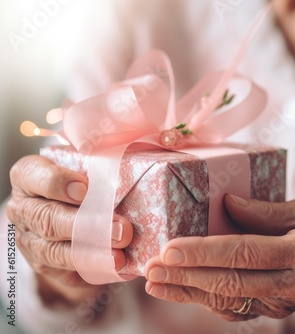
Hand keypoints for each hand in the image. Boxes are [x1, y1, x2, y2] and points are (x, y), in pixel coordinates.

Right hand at [6, 155, 132, 304]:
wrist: (71, 215)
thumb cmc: (85, 180)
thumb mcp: (89, 163)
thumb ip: (101, 154)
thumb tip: (140, 139)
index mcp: (29, 176)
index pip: (33, 175)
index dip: (57, 182)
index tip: (85, 189)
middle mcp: (24, 208)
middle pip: (48, 218)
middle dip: (87, 225)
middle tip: (123, 229)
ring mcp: (30, 239)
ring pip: (54, 250)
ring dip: (91, 252)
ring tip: (121, 254)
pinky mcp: (45, 265)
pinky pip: (66, 271)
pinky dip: (92, 268)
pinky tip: (116, 265)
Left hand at [144, 194, 294, 329]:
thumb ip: (268, 211)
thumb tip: (227, 204)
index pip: (246, 253)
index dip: (205, 252)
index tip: (169, 249)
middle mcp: (294, 284)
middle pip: (230, 283)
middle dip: (185, 276)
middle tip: (149, 268)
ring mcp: (285, 303)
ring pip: (228, 301)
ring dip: (187, 292)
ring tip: (154, 281)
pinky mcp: (277, 311)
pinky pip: (235, 308)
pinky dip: (204, 299)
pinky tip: (180, 289)